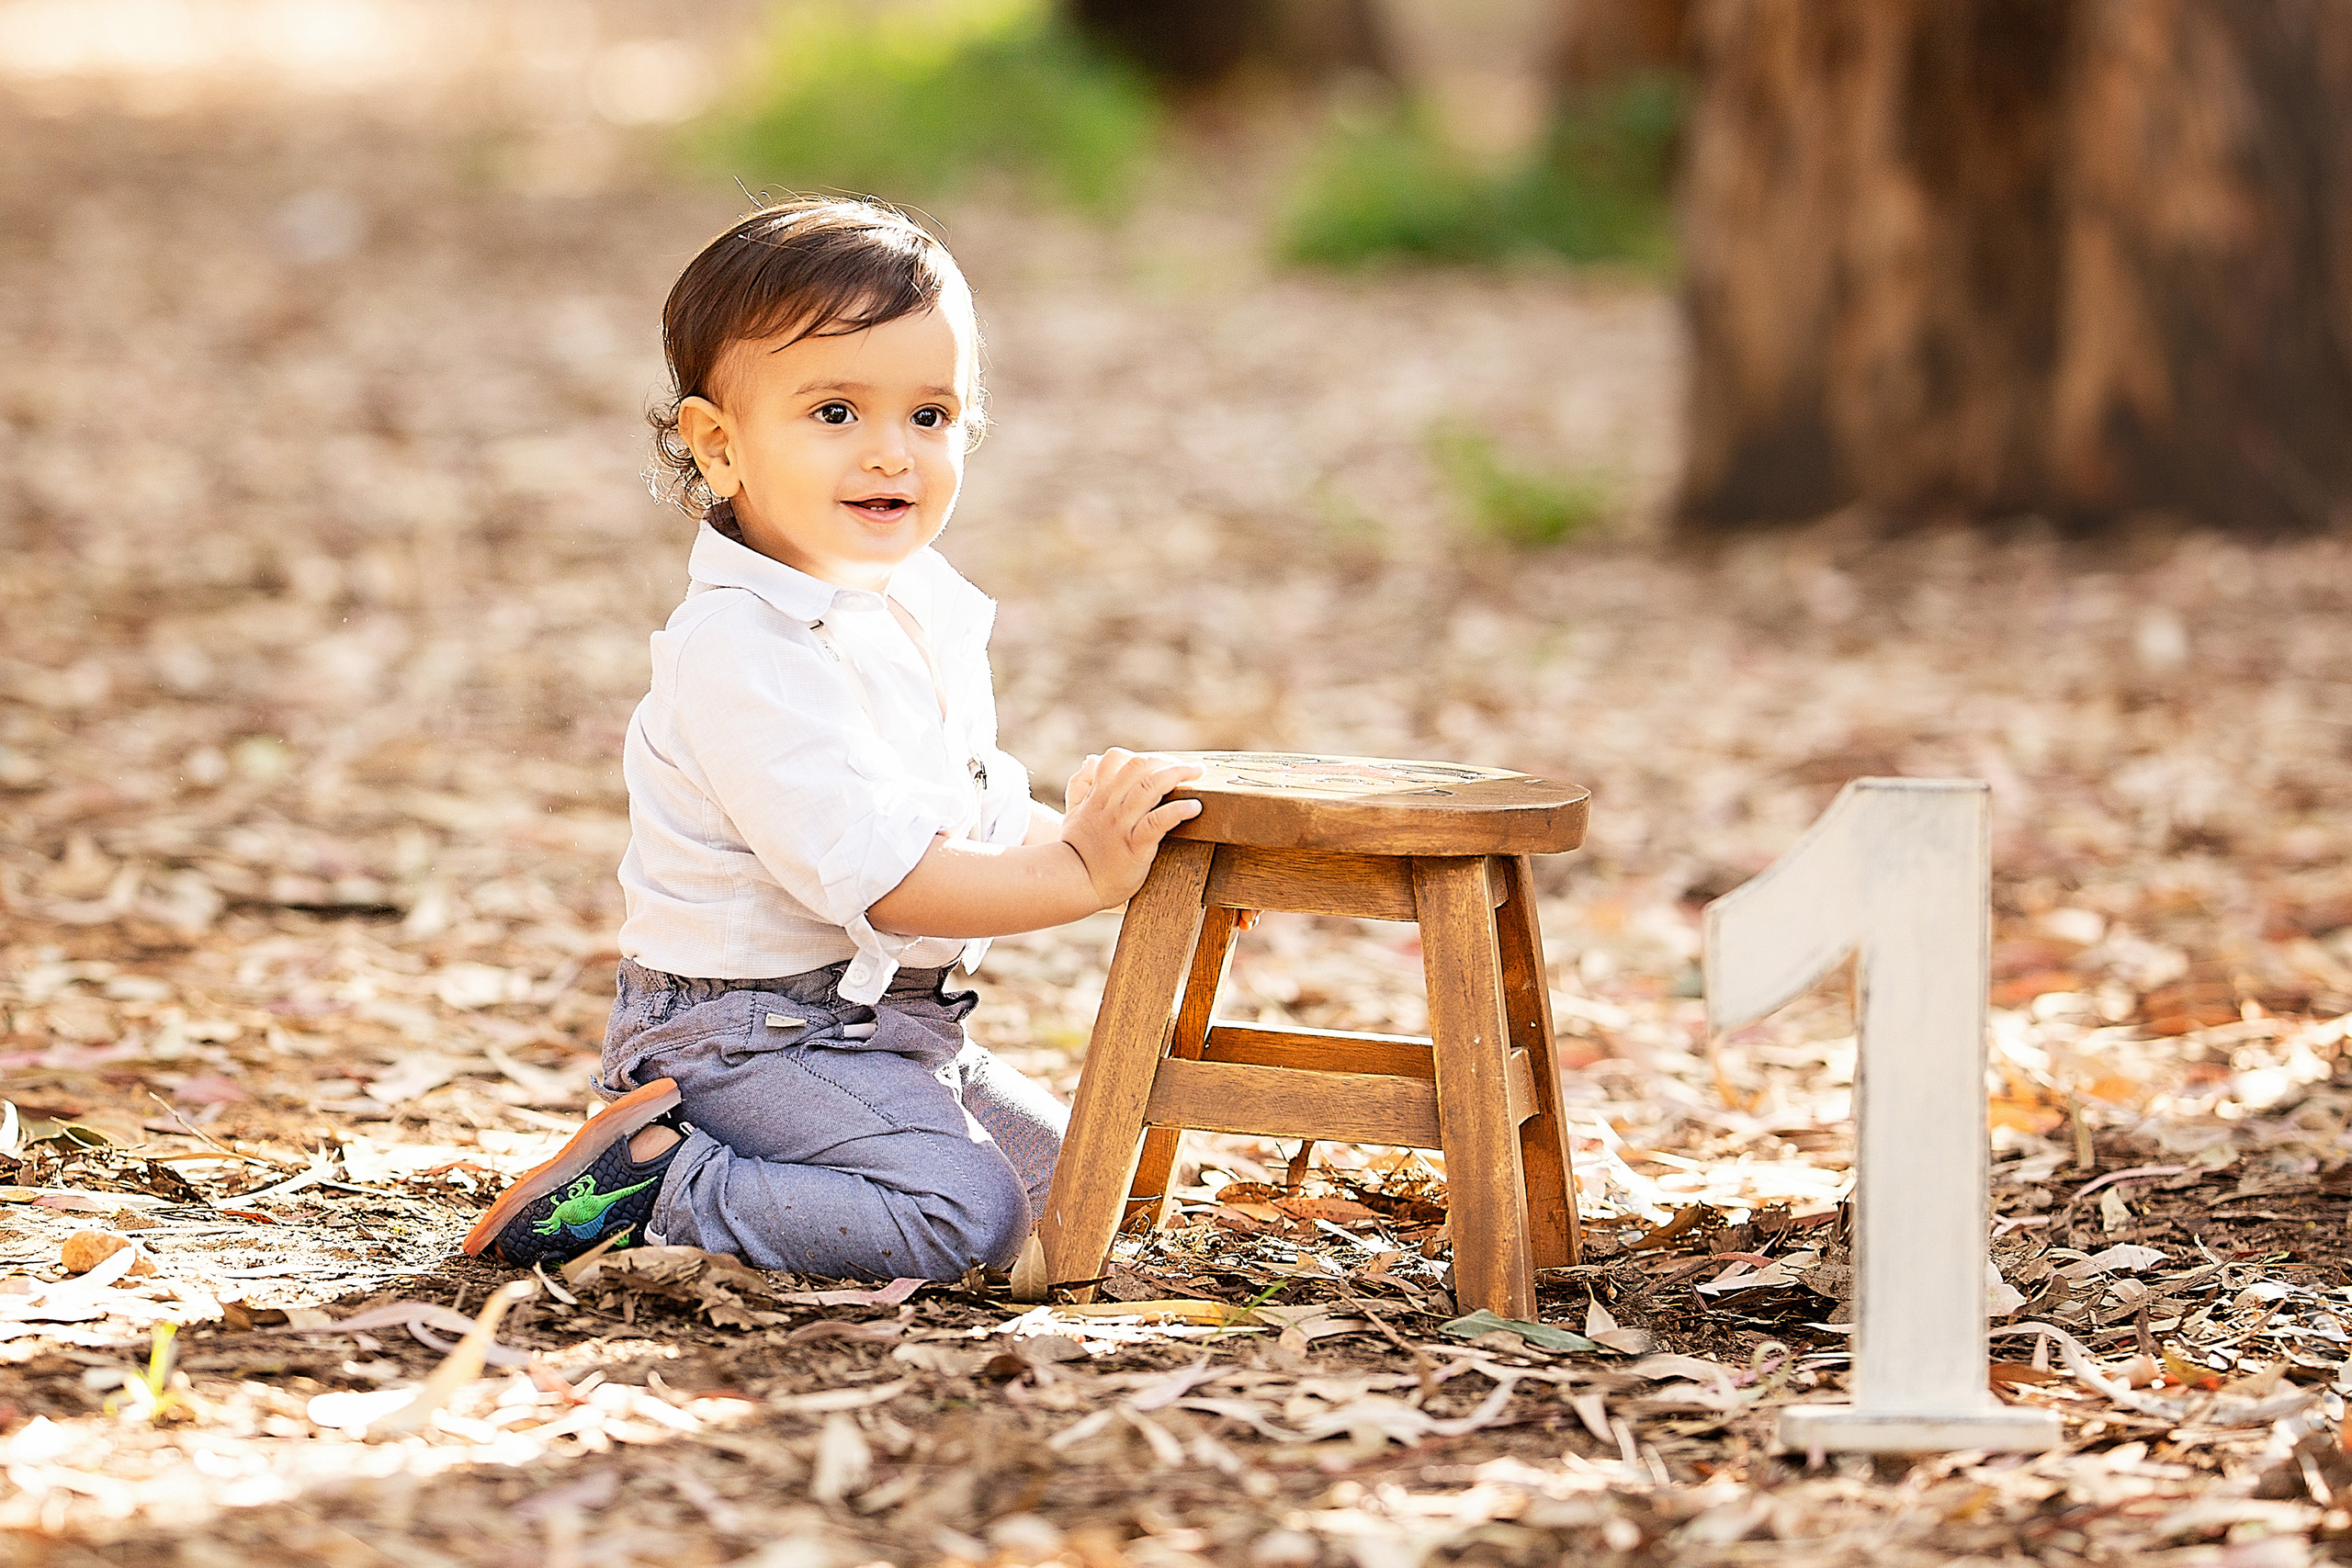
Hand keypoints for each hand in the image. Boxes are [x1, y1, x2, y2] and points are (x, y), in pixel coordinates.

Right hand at [1059, 749, 1201, 907]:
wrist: (1075, 884)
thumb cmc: (1077, 850)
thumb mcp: (1073, 812)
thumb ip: (1080, 785)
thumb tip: (1091, 760)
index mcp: (1097, 796)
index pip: (1115, 758)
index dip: (1139, 755)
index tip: (1159, 763)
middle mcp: (1110, 805)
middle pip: (1138, 766)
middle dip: (1166, 760)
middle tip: (1188, 767)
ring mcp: (1123, 824)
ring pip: (1150, 787)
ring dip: (1177, 774)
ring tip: (1197, 774)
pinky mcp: (1136, 845)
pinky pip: (1159, 821)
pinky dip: (1179, 810)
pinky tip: (1195, 807)